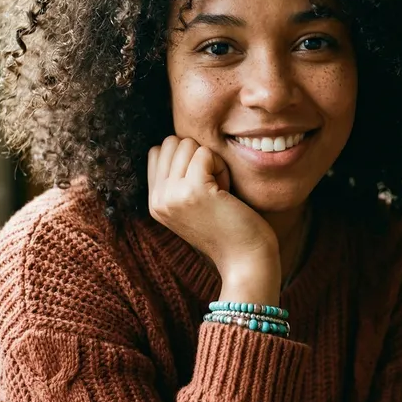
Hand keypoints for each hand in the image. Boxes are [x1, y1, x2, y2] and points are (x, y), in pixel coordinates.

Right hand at [147, 137, 280, 301]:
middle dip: (198, 157)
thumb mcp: (193, 204)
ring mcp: (171, 195)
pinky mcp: (192, 191)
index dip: (186, 158)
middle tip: (214, 188)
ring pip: (187, 144)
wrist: (246, 261)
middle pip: (172, 142)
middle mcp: (157, 199)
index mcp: (155, 202)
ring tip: (219, 192)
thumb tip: (180, 141)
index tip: (203, 186)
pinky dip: (221, 167)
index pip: (158, 151)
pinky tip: (226, 192)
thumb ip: (179, 178)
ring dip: (211, 162)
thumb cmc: (229, 228)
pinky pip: (205, 153)